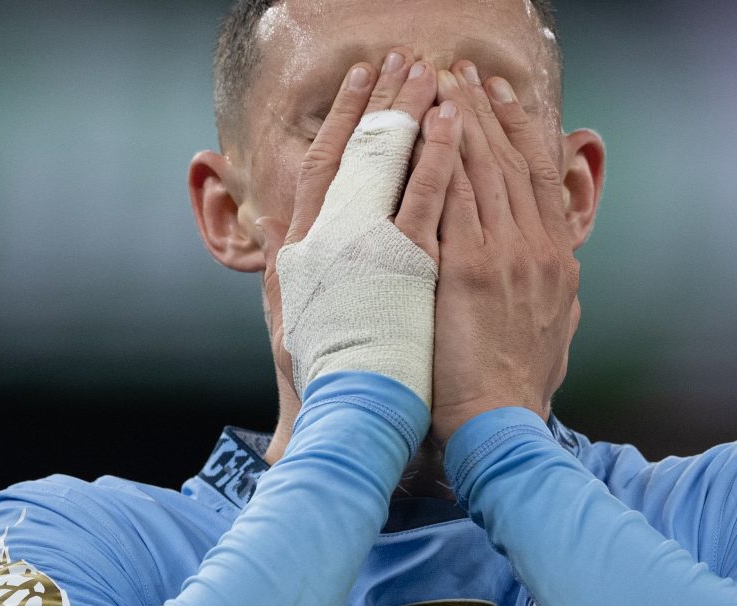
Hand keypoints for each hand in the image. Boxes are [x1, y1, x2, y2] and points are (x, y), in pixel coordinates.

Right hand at [253, 51, 462, 454]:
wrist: (355, 415)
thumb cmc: (331, 378)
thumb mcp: (298, 317)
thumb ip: (296, 269)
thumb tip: (283, 230)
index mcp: (304, 247)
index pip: (324, 164)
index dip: (343, 118)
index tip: (359, 82)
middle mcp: (331, 238)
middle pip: (359, 150)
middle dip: (381, 101)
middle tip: (398, 59)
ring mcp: (371, 246)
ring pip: (395, 162)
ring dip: (413, 113)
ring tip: (431, 72)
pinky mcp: (413, 262)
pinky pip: (431, 195)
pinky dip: (439, 153)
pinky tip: (453, 120)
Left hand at [429, 63, 580, 444]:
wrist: (502, 422)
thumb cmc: (517, 388)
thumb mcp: (556, 328)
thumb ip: (554, 290)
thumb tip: (561, 272)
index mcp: (557, 260)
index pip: (542, 178)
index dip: (523, 132)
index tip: (505, 98)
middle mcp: (537, 248)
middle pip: (512, 161)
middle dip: (487, 111)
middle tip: (464, 72)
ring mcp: (506, 254)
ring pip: (484, 169)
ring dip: (463, 119)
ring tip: (443, 81)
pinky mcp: (470, 267)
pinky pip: (455, 197)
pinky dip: (444, 157)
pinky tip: (431, 127)